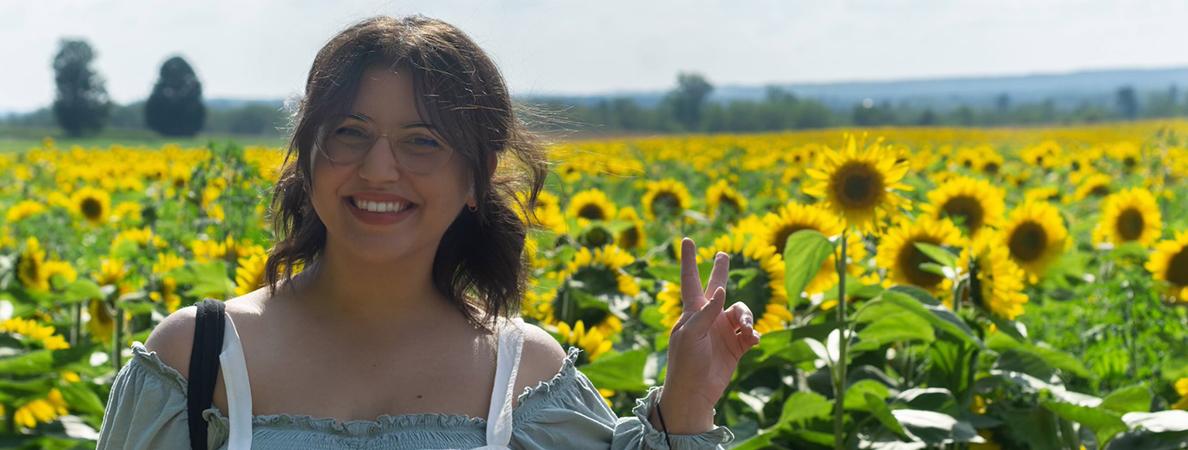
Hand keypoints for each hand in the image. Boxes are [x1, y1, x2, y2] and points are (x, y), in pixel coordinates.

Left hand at [652, 237, 761, 433]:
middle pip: (718, 287)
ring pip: (742, 312)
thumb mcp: (690, 334)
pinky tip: (752, 339)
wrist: (695, 393)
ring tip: (747, 329)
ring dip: (748, 317)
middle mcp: (709, 317)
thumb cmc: (685, 362)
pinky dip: (753, 334)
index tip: (686, 239)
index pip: (690, 279)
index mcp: (693, 311)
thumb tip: (722, 292)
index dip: (689, 260)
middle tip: (722, 254)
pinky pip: (750, 334)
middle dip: (720, 270)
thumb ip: (706, 312)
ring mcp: (723, 331)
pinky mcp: (735, 347)